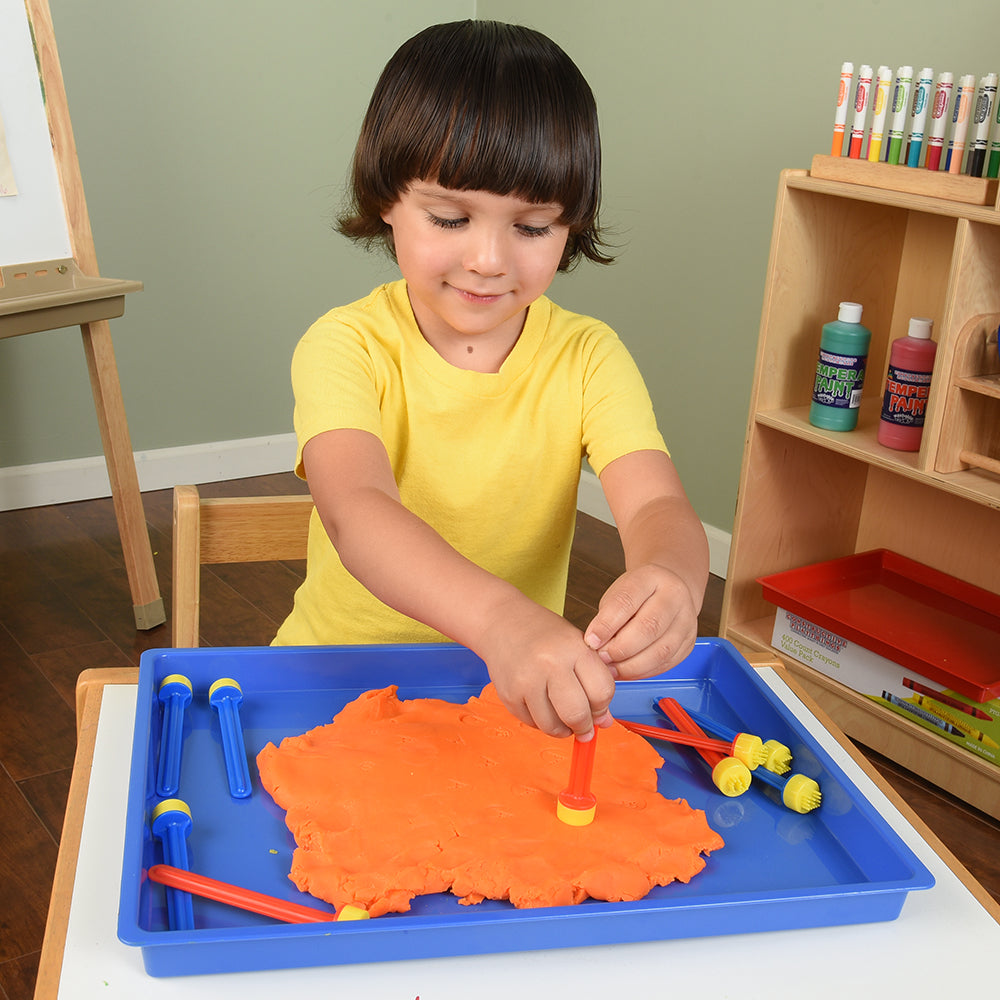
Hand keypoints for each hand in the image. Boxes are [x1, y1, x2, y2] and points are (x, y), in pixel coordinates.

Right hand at [475, 601, 616, 738]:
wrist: (502, 621)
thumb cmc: (543, 632)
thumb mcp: (576, 645)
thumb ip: (594, 680)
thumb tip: (604, 722)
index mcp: (574, 648)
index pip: (602, 692)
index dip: (603, 708)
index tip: (599, 711)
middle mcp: (550, 663)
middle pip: (577, 714)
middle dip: (584, 727)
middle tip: (584, 728)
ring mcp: (526, 681)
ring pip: (553, 726)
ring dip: (562, 730)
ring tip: (562, 719)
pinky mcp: (509, 695)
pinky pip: (532, 723)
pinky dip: (541, 722)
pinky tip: (543, 708)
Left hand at [582, 563, 698, 680]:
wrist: (666, 592)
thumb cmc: (637, 595)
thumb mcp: (618, 594)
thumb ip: (608, 617)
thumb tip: (597, 646)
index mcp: (652, 577)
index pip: (627, 601)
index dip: (606, 625)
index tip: (590, 641)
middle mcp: (675, 596)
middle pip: (649, 627)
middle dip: (620, 648)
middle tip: (602, 658)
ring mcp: (687, 620)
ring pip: (661, 650)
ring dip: (632, 665)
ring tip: (612, 668)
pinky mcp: (689, 643)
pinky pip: (666, 663)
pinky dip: (643, 672)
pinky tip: (627, 671)